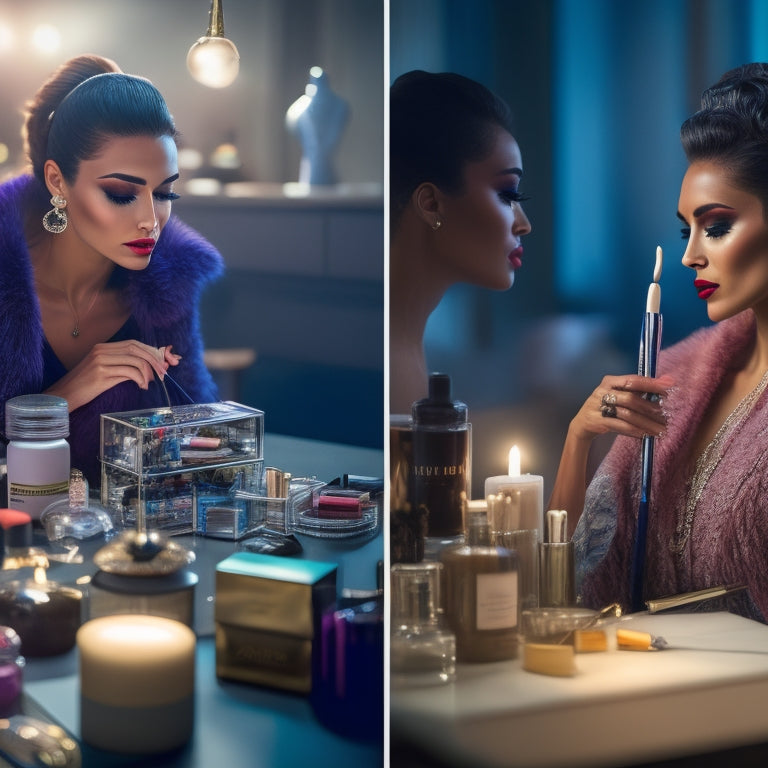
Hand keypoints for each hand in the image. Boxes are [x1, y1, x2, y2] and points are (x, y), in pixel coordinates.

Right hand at [46, 340, 180, 411]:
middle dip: (154, 359)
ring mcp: (100, 360)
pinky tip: (142, 386)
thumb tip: (150, 369)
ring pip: (135, 359)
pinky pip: (129, 372)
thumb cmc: (85, 386)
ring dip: (148, 371)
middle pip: (136, 348)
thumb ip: (124, 366)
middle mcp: (102, 350)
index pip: (134, 343)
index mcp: (103, 347)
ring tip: (150, 382)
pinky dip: (140, 378)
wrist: (63, 396)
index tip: (163, 361)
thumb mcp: (105, 372)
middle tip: (163, 372)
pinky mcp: (101, 373)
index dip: (151, 351)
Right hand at [569, 373, 674, 443]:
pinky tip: (645, 434)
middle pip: (630, 398)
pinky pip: (619, 426)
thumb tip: (667, 382)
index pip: (633, 380)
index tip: (669, 387)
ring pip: (627, 414)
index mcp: (610, 381)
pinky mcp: (596, 421)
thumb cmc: (607, 407)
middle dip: (650, 408)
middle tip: (665, 416)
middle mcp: (602, 391)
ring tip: (660, 430)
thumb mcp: (619, 395)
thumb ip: (639, 390)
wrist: (583, 423)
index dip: (651, 384)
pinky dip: (634, 430)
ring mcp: (597, 406)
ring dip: (646, 423)